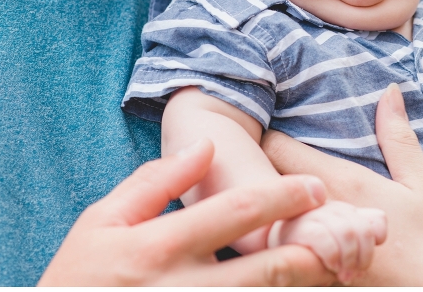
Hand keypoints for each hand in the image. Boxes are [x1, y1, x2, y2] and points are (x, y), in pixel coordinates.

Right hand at [39, 139, 335, 285]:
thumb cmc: (76, 278)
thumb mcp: (102, 221)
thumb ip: (155, 181)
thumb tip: (205, 145)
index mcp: (158, 248)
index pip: (237, 213)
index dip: (285, 196)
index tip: (316, 188)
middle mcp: (182, 288)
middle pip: (267, 269)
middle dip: (314, 251)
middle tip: (345, 236)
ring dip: (304, 287)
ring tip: (335, 269)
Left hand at [262, 83, 422, 285]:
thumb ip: (399, 139)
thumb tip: (389, 91)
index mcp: (341, 184)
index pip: (276, 147)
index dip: (269, 134)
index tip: (273, 127)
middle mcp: (316, 216)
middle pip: (263, 180)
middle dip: (262, 167)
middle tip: (269, 158)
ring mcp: (310, 250)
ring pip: (267, 218)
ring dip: (269, 203)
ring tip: (273, 193)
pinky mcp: (311, 276)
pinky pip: (282, 250)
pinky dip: (280, 237)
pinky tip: (288, 233)